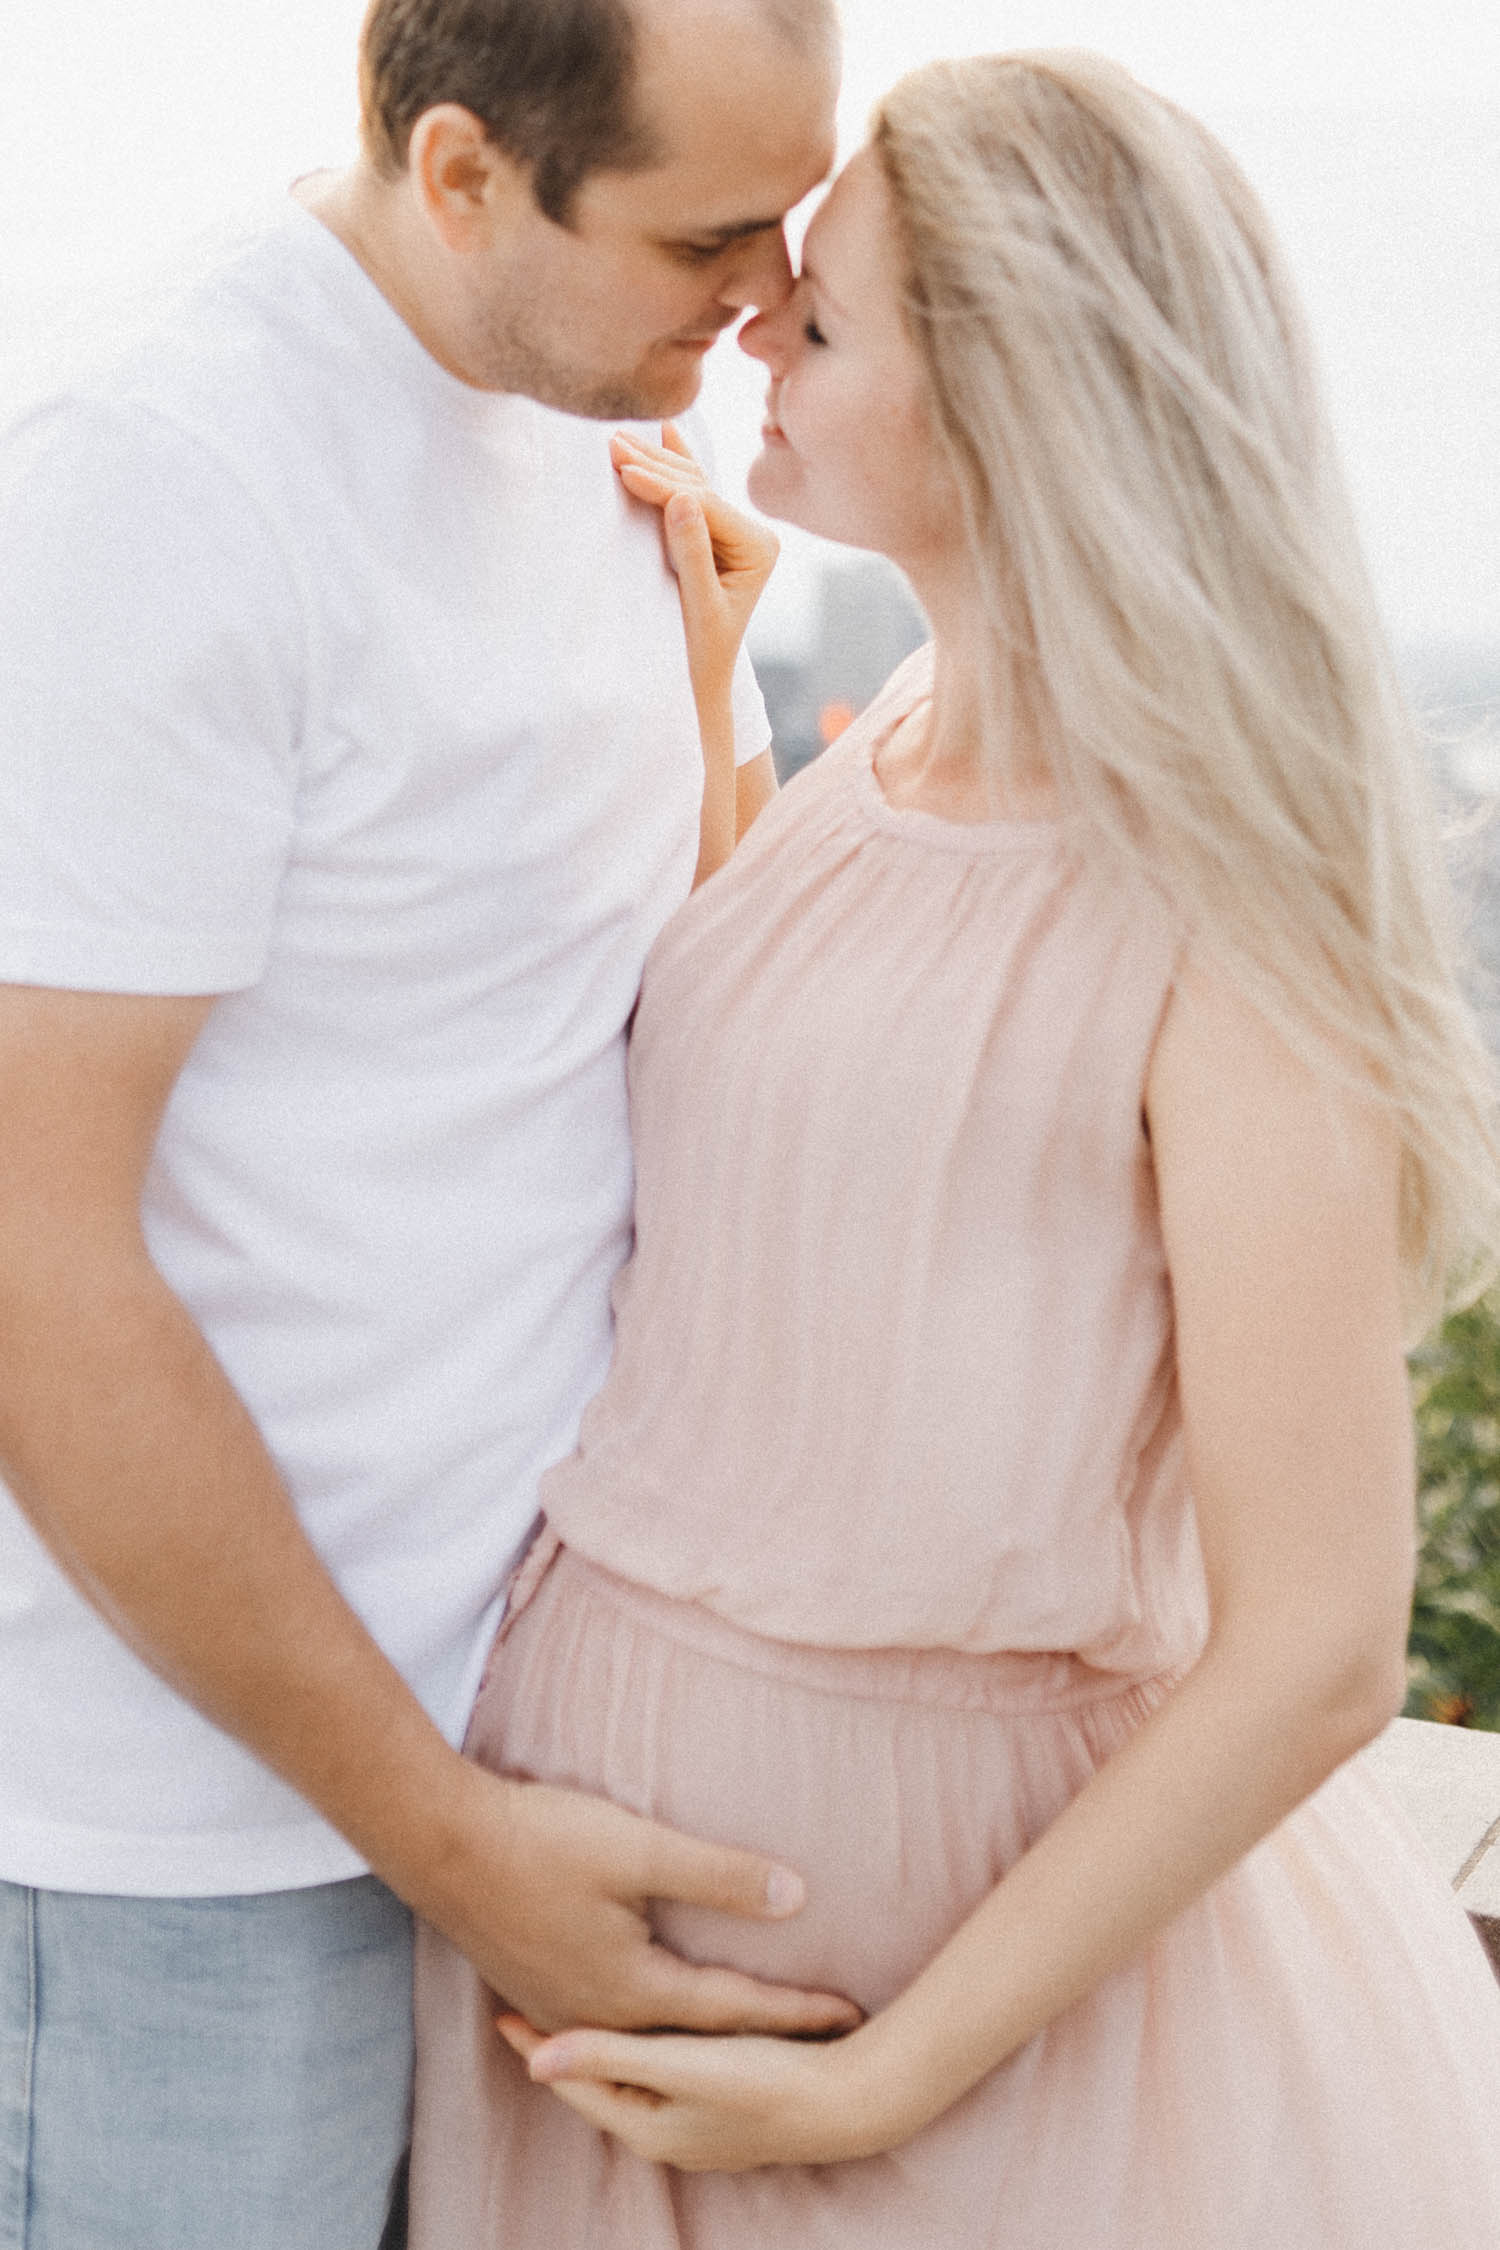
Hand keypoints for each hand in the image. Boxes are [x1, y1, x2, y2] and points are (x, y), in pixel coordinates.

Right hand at [424, 1764, 862, 2038]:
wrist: (440, 1840)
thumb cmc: (542, 1839)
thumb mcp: (641, 1848)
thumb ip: (720, 1876)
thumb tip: (797, 1896)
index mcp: (632, 1989)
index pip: (734, 2009)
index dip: (796, 2010)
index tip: (850, 2015)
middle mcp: (599, 2013)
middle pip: (695, 2036)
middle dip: (758, 2034)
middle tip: (817, 2034)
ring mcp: (561, 2004)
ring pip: (651, 2033)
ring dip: (704, 2033)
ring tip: (747, 2033)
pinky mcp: (535, 1984)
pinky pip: (611, 2020)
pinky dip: (653, 2023)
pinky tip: (656, 2012)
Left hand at [496, 2012, 904, 2173]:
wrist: (851, 2103)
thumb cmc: (766, 2083)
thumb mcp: (681, 2065)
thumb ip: (610, 2056)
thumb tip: (534, 2059)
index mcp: (647, 2125)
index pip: (574, 2082)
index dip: (538, 2047)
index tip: (501, 2012)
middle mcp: (666, 2133)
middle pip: (598, 2085)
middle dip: (565, 2051)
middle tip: (527, 2010)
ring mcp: (699, 2125)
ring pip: (631, 2082)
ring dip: (603, 2051)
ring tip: (576, 2015)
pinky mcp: (727, 2105)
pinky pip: (663, 2077)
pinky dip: (640, 2052)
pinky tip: (648, 2030)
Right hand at [611, 424, 778, 709]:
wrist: (698, 679)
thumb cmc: (699, 654)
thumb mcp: (698, 607)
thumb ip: (692, 554)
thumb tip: (681, 499)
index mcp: (759, 547)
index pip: (706, 506)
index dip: (664, 486)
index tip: (624, 470)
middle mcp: (752, 532)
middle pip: (699, 488)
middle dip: (654, 466)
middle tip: (611, 443)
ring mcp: (733, 529)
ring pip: (690, 484)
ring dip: (653, 461)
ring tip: (616, 438)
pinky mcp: (713, 531)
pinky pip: (688, 490)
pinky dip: (671, 463)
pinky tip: (664, 431)